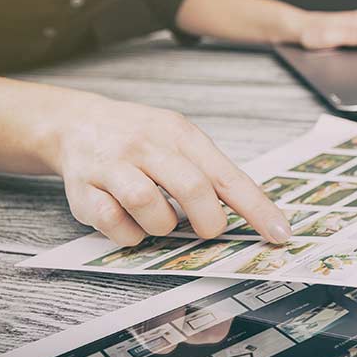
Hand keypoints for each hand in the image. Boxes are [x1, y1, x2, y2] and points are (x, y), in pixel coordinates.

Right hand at [45, 97, 291, 246]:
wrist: (76, 123)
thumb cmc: (139, 137)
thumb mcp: (178, 138)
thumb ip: (209, 170)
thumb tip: (250, 210)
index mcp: (180, 134)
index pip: (227, 175)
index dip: (257, 208)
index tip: (279, 231)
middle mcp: (147, 145)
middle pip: (191, 188)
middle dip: (208, 220)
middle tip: (208, 230)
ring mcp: (114, 166)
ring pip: (148, 205)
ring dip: (162, 226)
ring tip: (160, 220)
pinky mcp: (85, 190)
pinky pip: (114, 223)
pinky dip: (129, 233)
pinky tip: (131, 223)